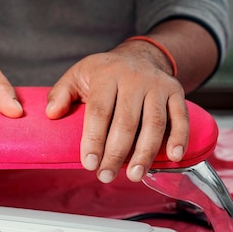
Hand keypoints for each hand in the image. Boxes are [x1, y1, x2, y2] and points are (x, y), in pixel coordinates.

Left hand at [45, 39, 188, 183]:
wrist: (139, 56)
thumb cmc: (104, 73)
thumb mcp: (77, 75)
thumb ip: (61, 93)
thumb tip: (52, 113)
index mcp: (106, 74)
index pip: (99, 111)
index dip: (94, 140)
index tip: (89, 164)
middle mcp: (134, 78)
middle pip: (126, 122)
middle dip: (115, 153)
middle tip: (106, 176)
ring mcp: (157, 85)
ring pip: (154, 124)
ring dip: (144, 153)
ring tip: (133, 176)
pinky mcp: (176, 92)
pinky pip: (181, 117)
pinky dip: (179, 138)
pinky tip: (173, 158)